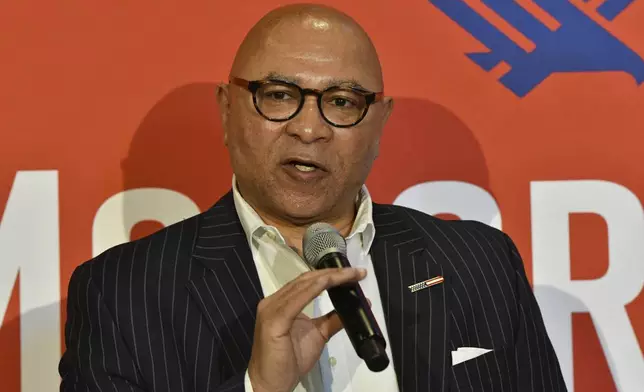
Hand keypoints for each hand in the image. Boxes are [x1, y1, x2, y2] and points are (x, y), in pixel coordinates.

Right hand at [247, 267, 366, 391]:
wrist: (270, 384)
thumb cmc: (289, 361)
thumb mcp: (317, 335)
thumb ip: (331, 320)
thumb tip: (352, 309)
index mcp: (281, 303)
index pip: (307, 282)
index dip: (330, 275)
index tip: (354, 274)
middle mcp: (274, 301)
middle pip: (306, 280)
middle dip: (333, 273)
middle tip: (357, 272)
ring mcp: (271, 309)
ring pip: (304, 285)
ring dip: (329, 278)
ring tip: (350, 276)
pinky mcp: (274, 320)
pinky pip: (296, 300)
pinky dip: (315, 289)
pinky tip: (329, 282)